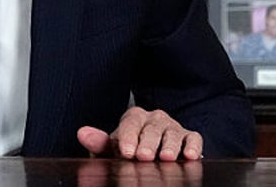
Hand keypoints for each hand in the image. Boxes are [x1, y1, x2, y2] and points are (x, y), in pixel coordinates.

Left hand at [77, 107, 202, 160]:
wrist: (150, 156)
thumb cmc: (129, 151)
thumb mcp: (113, 148)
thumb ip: (99, 143)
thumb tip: (82, 133)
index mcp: (133, 117)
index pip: (130, 123)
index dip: (128, 137)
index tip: (126, 152)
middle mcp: (154, 118)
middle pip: (152, 128)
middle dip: (148, 143)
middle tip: (143, 157)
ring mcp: (173, 127)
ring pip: (172, 133)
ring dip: (170, 146)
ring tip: (166, 158)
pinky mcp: (189, 137)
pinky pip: (193, 138)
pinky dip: (193, 146)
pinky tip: (190, 156)